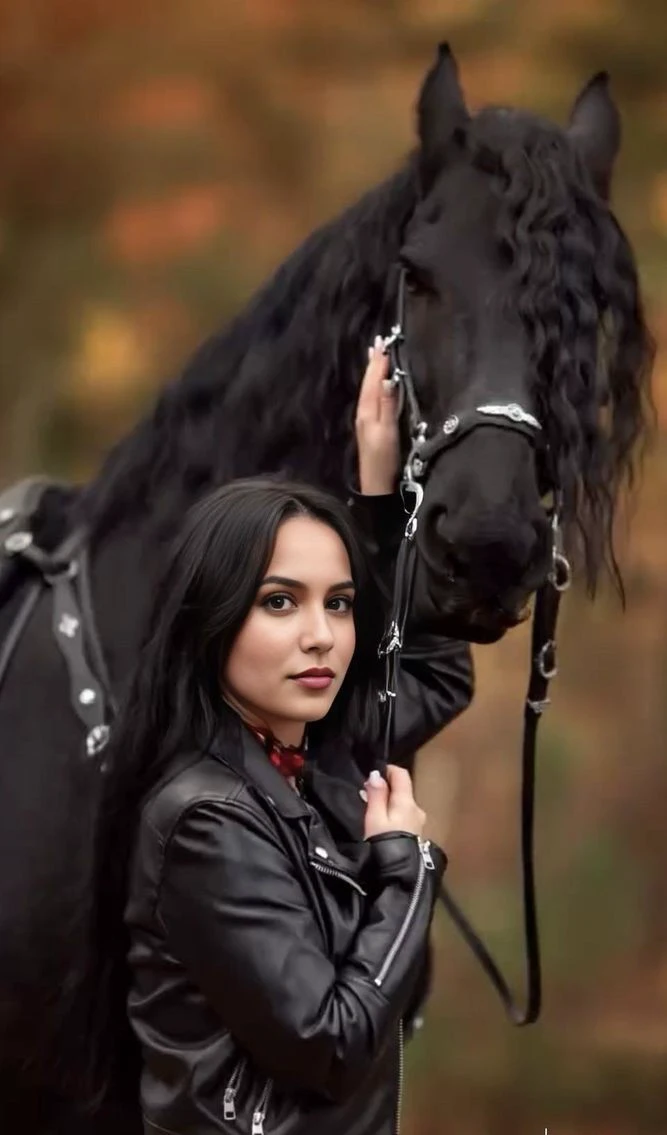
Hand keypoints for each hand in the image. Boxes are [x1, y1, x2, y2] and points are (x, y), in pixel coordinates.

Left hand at [354, 336, 399, 494]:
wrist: (377, 485)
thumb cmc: (384, 459)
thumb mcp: (387, 431)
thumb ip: (387, 405)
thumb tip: (386, 379)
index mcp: (367, 411)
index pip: (373, 381)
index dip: (378, 362)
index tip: (383, 342)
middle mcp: (363, 412)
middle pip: (368, 383)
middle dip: (374, 363)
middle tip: (378, 342)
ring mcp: (366, 419)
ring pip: (369, 389)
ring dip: (373, 372)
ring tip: (376, 356)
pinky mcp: (371, 426)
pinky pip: (371, 397)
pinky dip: (374, 385)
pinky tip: (376, 383)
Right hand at [363, 765, 425, 839]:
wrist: (398, 873)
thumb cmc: (384, 846)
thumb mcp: (374, 819)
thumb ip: (376, 795)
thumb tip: (377, 774)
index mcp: (407, 802)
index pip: (402, 774)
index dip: (387, 770)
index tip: (371, 776)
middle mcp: (417, 809)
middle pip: (402, 789)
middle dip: (385, 788)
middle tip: (367, 794)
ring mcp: (418, 822)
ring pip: (402, 803)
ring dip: (388, 802)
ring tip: (371, 811)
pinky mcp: (416, 833)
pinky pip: (404, 815)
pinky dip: (393, 814)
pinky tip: (382, 824)